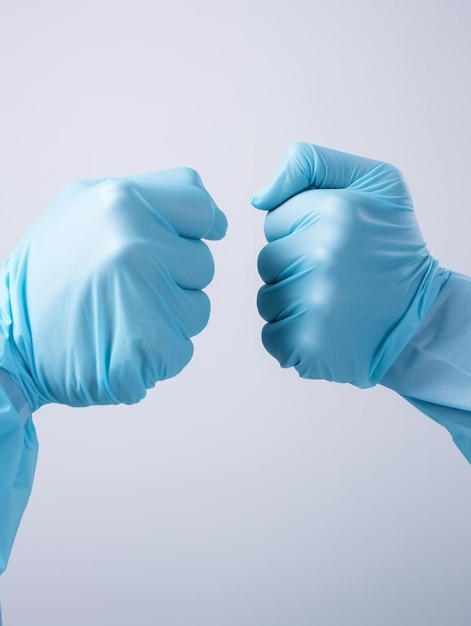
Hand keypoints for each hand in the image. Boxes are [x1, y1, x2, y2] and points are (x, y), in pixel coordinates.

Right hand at [0, 167, 226, 408]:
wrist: (4, 341)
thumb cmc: (47, 275)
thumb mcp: (81, 208)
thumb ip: (146, 201)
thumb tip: (214, 217)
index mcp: (119, 201)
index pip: (200, 206)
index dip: (201, 226)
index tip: (190, 241)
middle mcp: (135, 243)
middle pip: (202, 262)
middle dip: (174, 279)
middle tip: (126, 288)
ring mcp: (144, 295)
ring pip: (198, 308)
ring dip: (167, 318)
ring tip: (120, 316)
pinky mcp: (150, 345)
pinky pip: (184, 347)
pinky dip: (158, 352)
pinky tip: (119, 344)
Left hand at [252, 142, 448, 386]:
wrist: (423, 317)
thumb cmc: (394, 248)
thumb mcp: (375, 181)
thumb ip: (311, 163)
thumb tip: (259, 197)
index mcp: (335, 210)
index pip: (273, 220)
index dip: (300, 232)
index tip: (335, 243)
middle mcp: (322, 254)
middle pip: (267, 261)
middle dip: (294, 269)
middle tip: (337, 277)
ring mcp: (313, 302)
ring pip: (267, 300)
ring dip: (292, 305)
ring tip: (334, 304)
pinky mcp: (307, 343)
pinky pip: (272, 336)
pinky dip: (294, 338)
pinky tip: (327, 330)